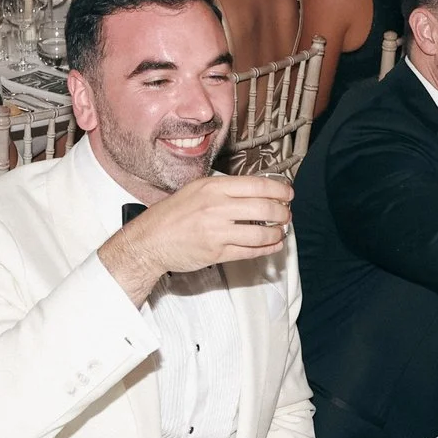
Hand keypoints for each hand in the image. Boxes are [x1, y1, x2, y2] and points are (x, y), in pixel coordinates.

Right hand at [101, 174, 292, 300]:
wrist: (150, 240)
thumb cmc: (171, 215)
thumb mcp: (196, 190)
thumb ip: (223, 189)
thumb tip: (255, 191)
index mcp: (213, 187)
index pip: (257, 185)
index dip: (279, 190)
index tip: (288, 194)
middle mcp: (217, 207)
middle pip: (264, 209)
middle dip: (283, 213)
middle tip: (286, 214)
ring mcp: (217, 231)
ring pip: (260, 233)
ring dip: (277, 233)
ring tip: (280, 231)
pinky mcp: (217, 252)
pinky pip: (250, 251)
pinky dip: (267, 249)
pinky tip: (273, 245)